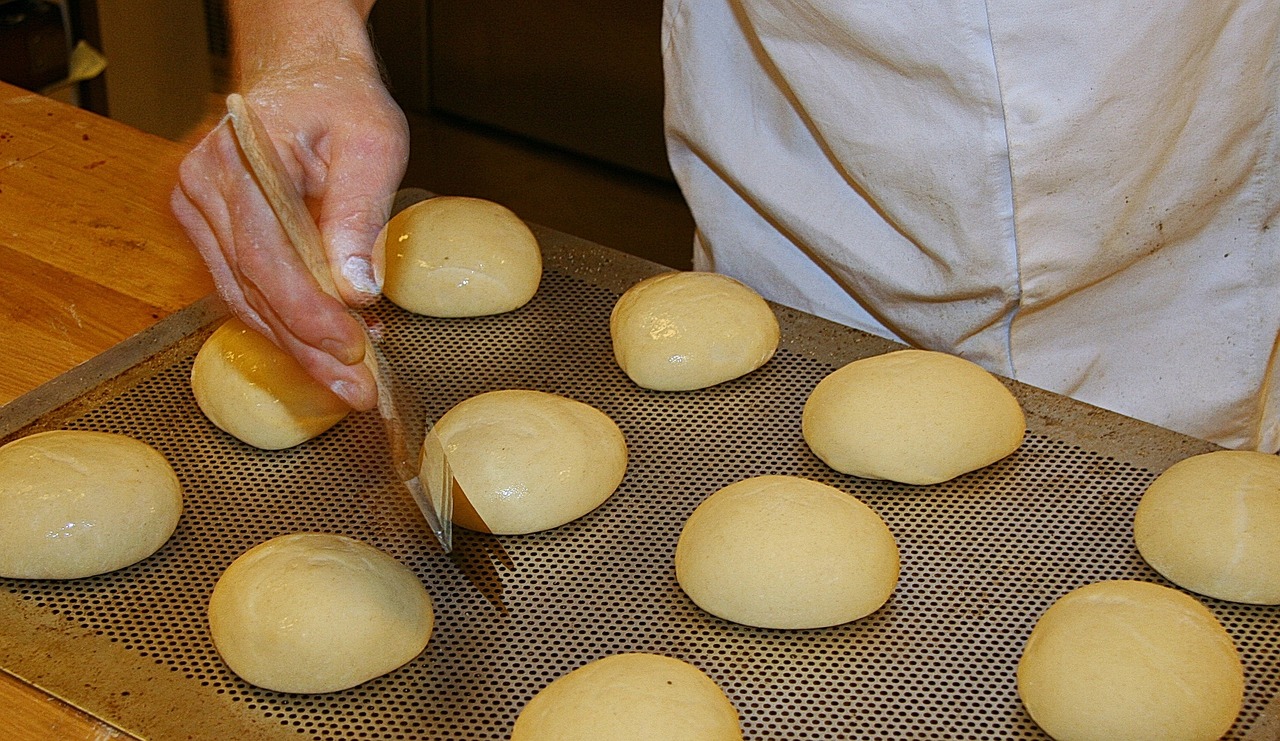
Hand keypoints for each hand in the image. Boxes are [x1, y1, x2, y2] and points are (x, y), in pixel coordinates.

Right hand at [171, 4, 405, 410]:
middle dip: (307, 348)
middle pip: (251, 291)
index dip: (308, 314)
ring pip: (244, 300)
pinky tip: (329, 344)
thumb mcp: (372, 143)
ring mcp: (197, 212)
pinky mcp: (210, 231)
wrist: (305, 76)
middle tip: (358, 390)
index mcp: (235, 163)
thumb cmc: (340, 101)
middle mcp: (201, 191)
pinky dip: (286, 322)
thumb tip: (357, 291)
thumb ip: (360, 214)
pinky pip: (245, 290)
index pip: (265, 260)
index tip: (352, 349)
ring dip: (297, 346)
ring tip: (349, 380)